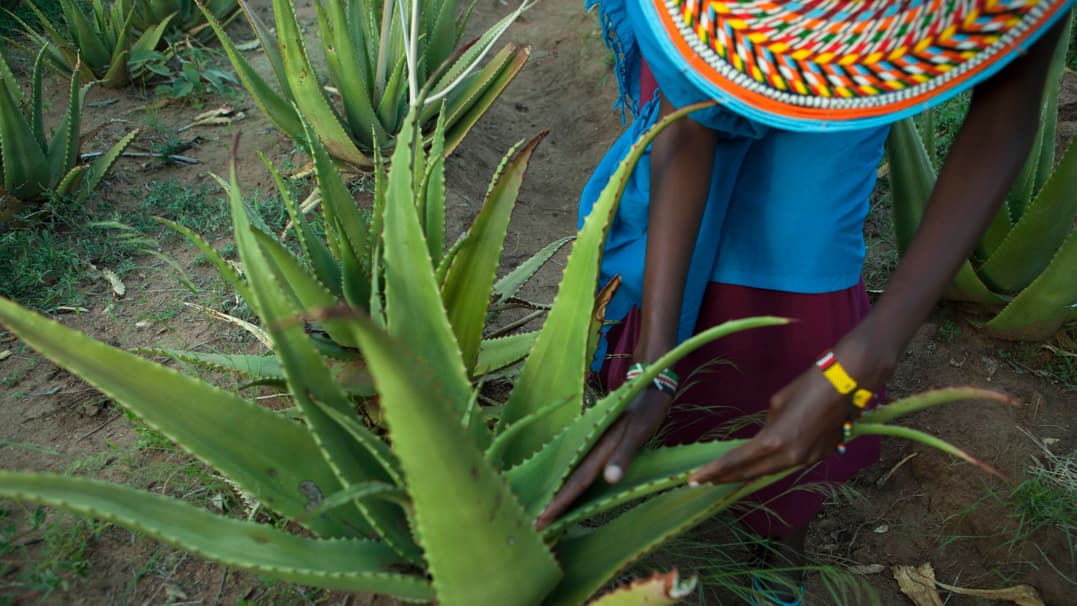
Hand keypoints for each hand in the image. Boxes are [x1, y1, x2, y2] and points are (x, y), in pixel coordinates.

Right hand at [535, 388, 671, 529]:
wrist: (646, 388)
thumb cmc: (645, 412)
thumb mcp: (639, 432)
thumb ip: (624, 455)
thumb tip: (610, 480)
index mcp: (598, 444)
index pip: (577, 479)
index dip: (560, 500)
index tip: (543, 518)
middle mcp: (589, 445)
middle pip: (569, 479)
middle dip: (553, 502)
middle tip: (534, 524)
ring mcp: (590, 443)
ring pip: (572, 473)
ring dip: (559, 492)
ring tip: (544, 512)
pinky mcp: (595, 442)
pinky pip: (579, 467)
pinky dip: (570, 481)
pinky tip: (565, 490)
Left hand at [689, 334, 890, 485]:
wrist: (848, 382)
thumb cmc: (808, 385)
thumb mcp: (777, 404)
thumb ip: (767, 427)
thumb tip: (764, 438)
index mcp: (775, 442)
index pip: (737, 462)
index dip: (714, 471)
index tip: (694, 478)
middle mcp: (791, 457)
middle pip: (751, 473)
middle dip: (725, 477)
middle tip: (701, 480)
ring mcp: (807, 459)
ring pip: (770, 471)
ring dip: (747, 473)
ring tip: (724, 476)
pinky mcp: (820, 456)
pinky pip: (789, 463)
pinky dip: (771, 464)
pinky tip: (758, 465)